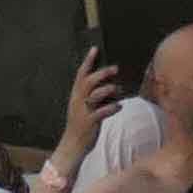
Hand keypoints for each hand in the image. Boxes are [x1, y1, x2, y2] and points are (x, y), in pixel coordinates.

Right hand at [44, 48, 117, 167]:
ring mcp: (83, 111)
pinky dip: (111, 108)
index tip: (95, 48)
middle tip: (115, 68)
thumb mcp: (84, 107)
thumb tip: (112, 85)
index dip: (88, 61)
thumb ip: (94, 96)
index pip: (81, 74)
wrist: (73, 144)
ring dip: (108, 90)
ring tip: (117, 89)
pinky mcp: (89, 122)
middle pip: (88, 82)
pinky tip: (119, 106)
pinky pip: (101, 113)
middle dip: (102, 73)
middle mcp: (78, 100)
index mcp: (76, 94)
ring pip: (94, 96)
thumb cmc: (82, 124)